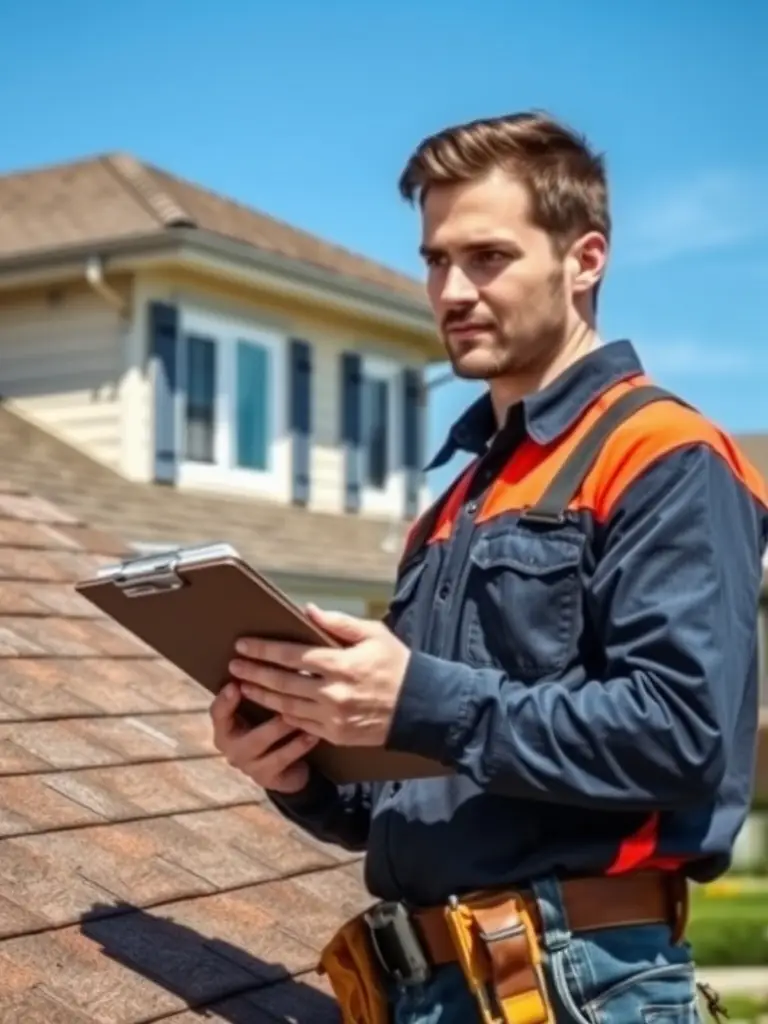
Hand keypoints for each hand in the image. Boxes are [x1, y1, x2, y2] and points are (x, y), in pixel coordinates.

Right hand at [209, 682, 318, 793]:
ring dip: (282, 728)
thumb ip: (260, 691)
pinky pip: (282, 760)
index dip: (224, 701)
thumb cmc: (271, 726)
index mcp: (225, 728)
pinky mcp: (267, 779)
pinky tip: (313, 734)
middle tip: (278, 695)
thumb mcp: (260, 711)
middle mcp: (232, 749)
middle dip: (260, 712)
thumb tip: (278, 657)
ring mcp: (249, 766)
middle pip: (240, 730)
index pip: (218, 714)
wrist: (286, 768)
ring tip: (299, 713)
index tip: (235, 685)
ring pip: (263, 745)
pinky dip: (298, 746)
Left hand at [229, 604, 410, 747]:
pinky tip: (270, 706)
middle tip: (233, 665)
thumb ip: (339, 622)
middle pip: (282, 681)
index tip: (243, 645)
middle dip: (254, 672)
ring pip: (286, 705)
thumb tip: (308, 610)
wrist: (421, 708)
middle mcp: (333, 692)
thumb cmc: (398, 665)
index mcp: (341, 663)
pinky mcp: (335, 734)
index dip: (264, 649)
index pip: (292, 655)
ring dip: (261, 695)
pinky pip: (301, 724)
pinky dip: (281, 714)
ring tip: (243, 686)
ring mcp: (333, 716)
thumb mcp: (374, 634)